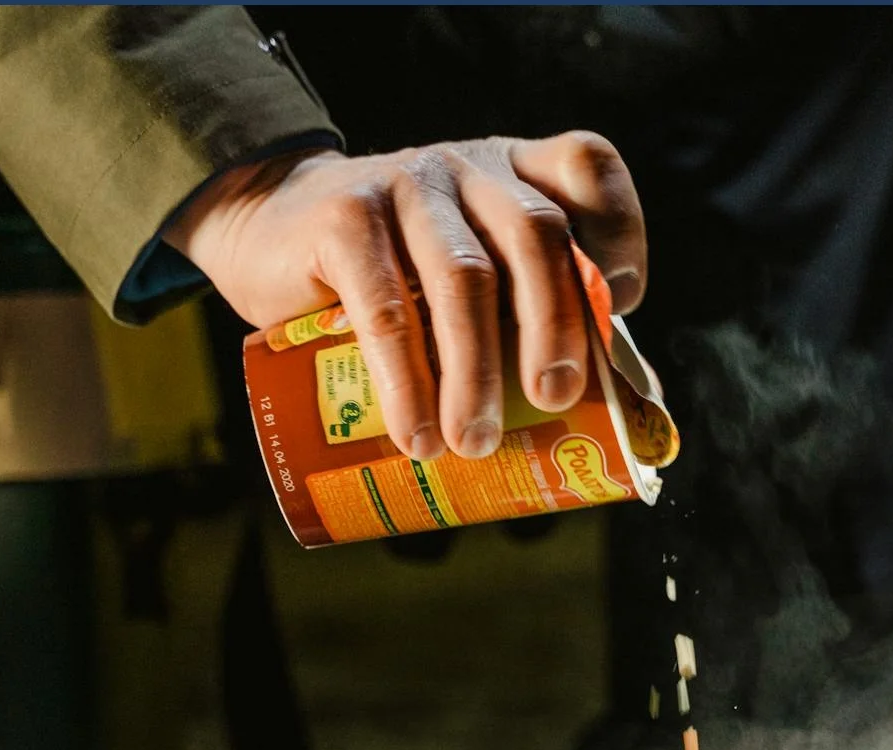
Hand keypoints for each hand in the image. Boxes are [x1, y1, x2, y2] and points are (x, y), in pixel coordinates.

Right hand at [164, 132, 645, 460]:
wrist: (265, 229)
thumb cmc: (393, 273)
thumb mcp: (469, 275)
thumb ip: (530, 314)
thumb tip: (627, 404)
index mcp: (515, 174)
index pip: (586, 165)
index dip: (619, 230)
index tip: (621, 304)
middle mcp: (468, 167)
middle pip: (536, 234)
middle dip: (556, 325)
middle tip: (554, 400)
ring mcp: (406, 184)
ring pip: (463, 279)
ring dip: (476, 373)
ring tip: (474, 441)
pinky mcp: (342, 216)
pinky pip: (385, 307)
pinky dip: (405, 383)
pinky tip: (416, 435)